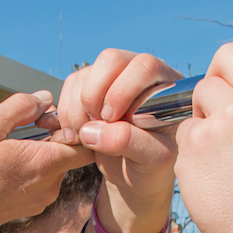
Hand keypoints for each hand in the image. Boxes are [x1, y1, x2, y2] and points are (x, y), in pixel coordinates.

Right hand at [0, 92, 92, 232]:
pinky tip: (1, 162)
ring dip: (37, 151)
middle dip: (53, 134)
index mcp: (45, 164)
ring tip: (7, 144)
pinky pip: (37, 182)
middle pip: (69, 154)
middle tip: (26, 124)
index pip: (90, 144)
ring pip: (51, 167)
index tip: (54, 117)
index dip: (79, 125)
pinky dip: (27, 168)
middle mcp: (48, 187)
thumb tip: (44, 99)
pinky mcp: (24, 209)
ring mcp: (37, 201)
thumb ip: (20, 107)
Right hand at [58, 50, 182, 232]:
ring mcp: (114, 78)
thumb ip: (129, 142)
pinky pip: (71, 86)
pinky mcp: (91, 87)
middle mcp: (140, 74)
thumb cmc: (152, 166)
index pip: (145, 66)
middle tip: (95, 124)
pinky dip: (66, 112)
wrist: (134, 173)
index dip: (122, 89)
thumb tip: (91, 131)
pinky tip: (75, 135)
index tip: (112, 119)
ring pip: (86, 74)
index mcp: (167, 86)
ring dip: (77, 108)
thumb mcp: (151, 159)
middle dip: (95, 94)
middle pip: (111, 59)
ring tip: (83, 138)